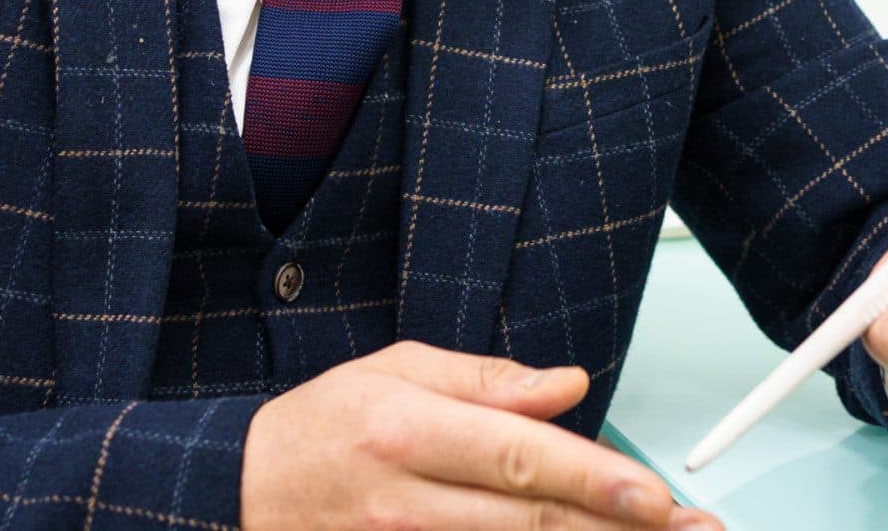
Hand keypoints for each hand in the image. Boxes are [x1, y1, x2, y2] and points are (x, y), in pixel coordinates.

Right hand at [240, 341, 718, 529]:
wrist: (235, 498)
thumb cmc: (323, 428)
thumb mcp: (396, 371)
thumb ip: (487, 381)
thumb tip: (568, 384)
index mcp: (408, 431)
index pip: (516, 458)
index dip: (590, 479)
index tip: (652, 495)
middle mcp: (408, 500)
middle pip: (529, 524)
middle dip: (615, 530)